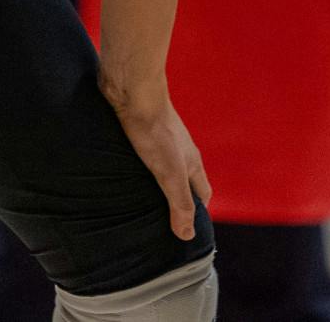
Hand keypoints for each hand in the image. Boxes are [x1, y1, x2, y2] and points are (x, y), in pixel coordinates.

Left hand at [103, 81, 209, 241]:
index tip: (188, 230)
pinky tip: (127, 178)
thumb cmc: (155, 132)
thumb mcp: (170, 174)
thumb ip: (180, 204)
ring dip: (158, 186)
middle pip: (185, 180)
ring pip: (165, 168)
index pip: (202, 193)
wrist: (134, 93)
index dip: (198, 212)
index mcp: (192, 162)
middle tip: (163, 222)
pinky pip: (146, 158)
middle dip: (179, 200)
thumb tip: (187, 236)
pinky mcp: (143, 133)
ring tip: (142, 204)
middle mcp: (180, 151)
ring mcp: (162, 141)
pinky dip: (141, 172)